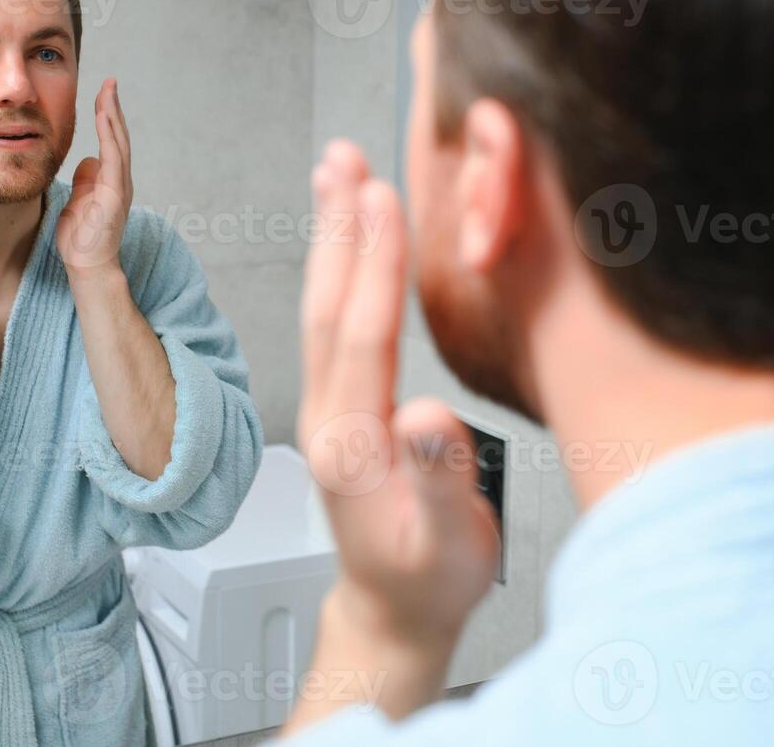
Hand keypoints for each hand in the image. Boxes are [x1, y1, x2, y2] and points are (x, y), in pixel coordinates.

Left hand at [56, 79, 132, 278]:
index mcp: (110, 181)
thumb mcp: (78, 202)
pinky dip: (110, 136)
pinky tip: (104, 117)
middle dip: (113, 107)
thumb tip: (86, 160)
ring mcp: (119, 187)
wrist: (88, 267)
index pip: (110, 141)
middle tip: (109, 82)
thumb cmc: (81, 240)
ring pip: (119, 143)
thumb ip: (84, 181)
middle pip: (118, 136)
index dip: (107, 116)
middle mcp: (120, 180)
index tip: (102, 93)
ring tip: (108, 91)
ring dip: (113, 115)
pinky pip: (113, 158)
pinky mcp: (115, 195)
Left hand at [298, 141, 499, 650]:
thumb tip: (429, 416)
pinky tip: (349, 242)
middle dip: (339, 227)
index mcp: (354, 443)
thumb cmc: (427, 582)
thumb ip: (439, 479)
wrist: (391, 614)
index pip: (363, 335)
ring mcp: (331, 410)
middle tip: (344, 159)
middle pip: (329, 307)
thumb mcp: (448, 544)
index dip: (376, 264)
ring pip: (325, 309)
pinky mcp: (342, 407)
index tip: (382, 199)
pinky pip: (336, 325)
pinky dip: (340, 270)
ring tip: (336, 174)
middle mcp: (331, 418)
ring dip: (332, 238)